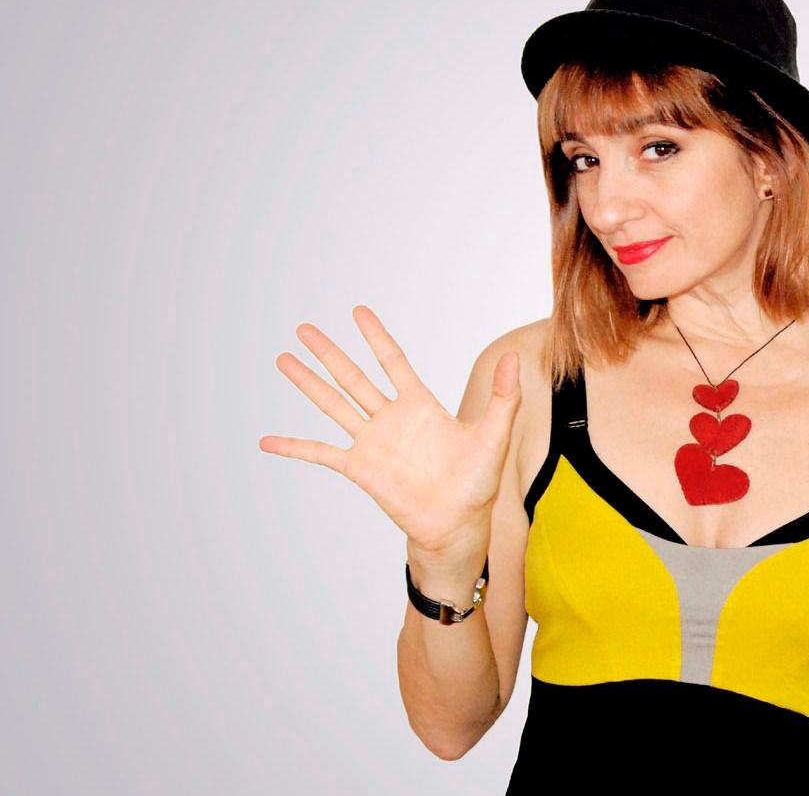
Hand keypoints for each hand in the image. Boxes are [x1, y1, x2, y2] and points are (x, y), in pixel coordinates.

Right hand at [259, 305, 521, 556]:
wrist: (458, 525)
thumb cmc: (477, 484)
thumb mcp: (494, 435)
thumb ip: (504, 396)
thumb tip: (514, 359)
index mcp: (420, 406)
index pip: (393, 362)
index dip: (376, 337)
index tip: (358, 311)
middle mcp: (391, 420)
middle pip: (353, 377)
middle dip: (329, 352)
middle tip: (304, 328)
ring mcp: (372, 443)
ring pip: (333, 404)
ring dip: (307, 383)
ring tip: (283, 360)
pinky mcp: (360, 468)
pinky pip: (321, 453)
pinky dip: (293, 446)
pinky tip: (266, 440)